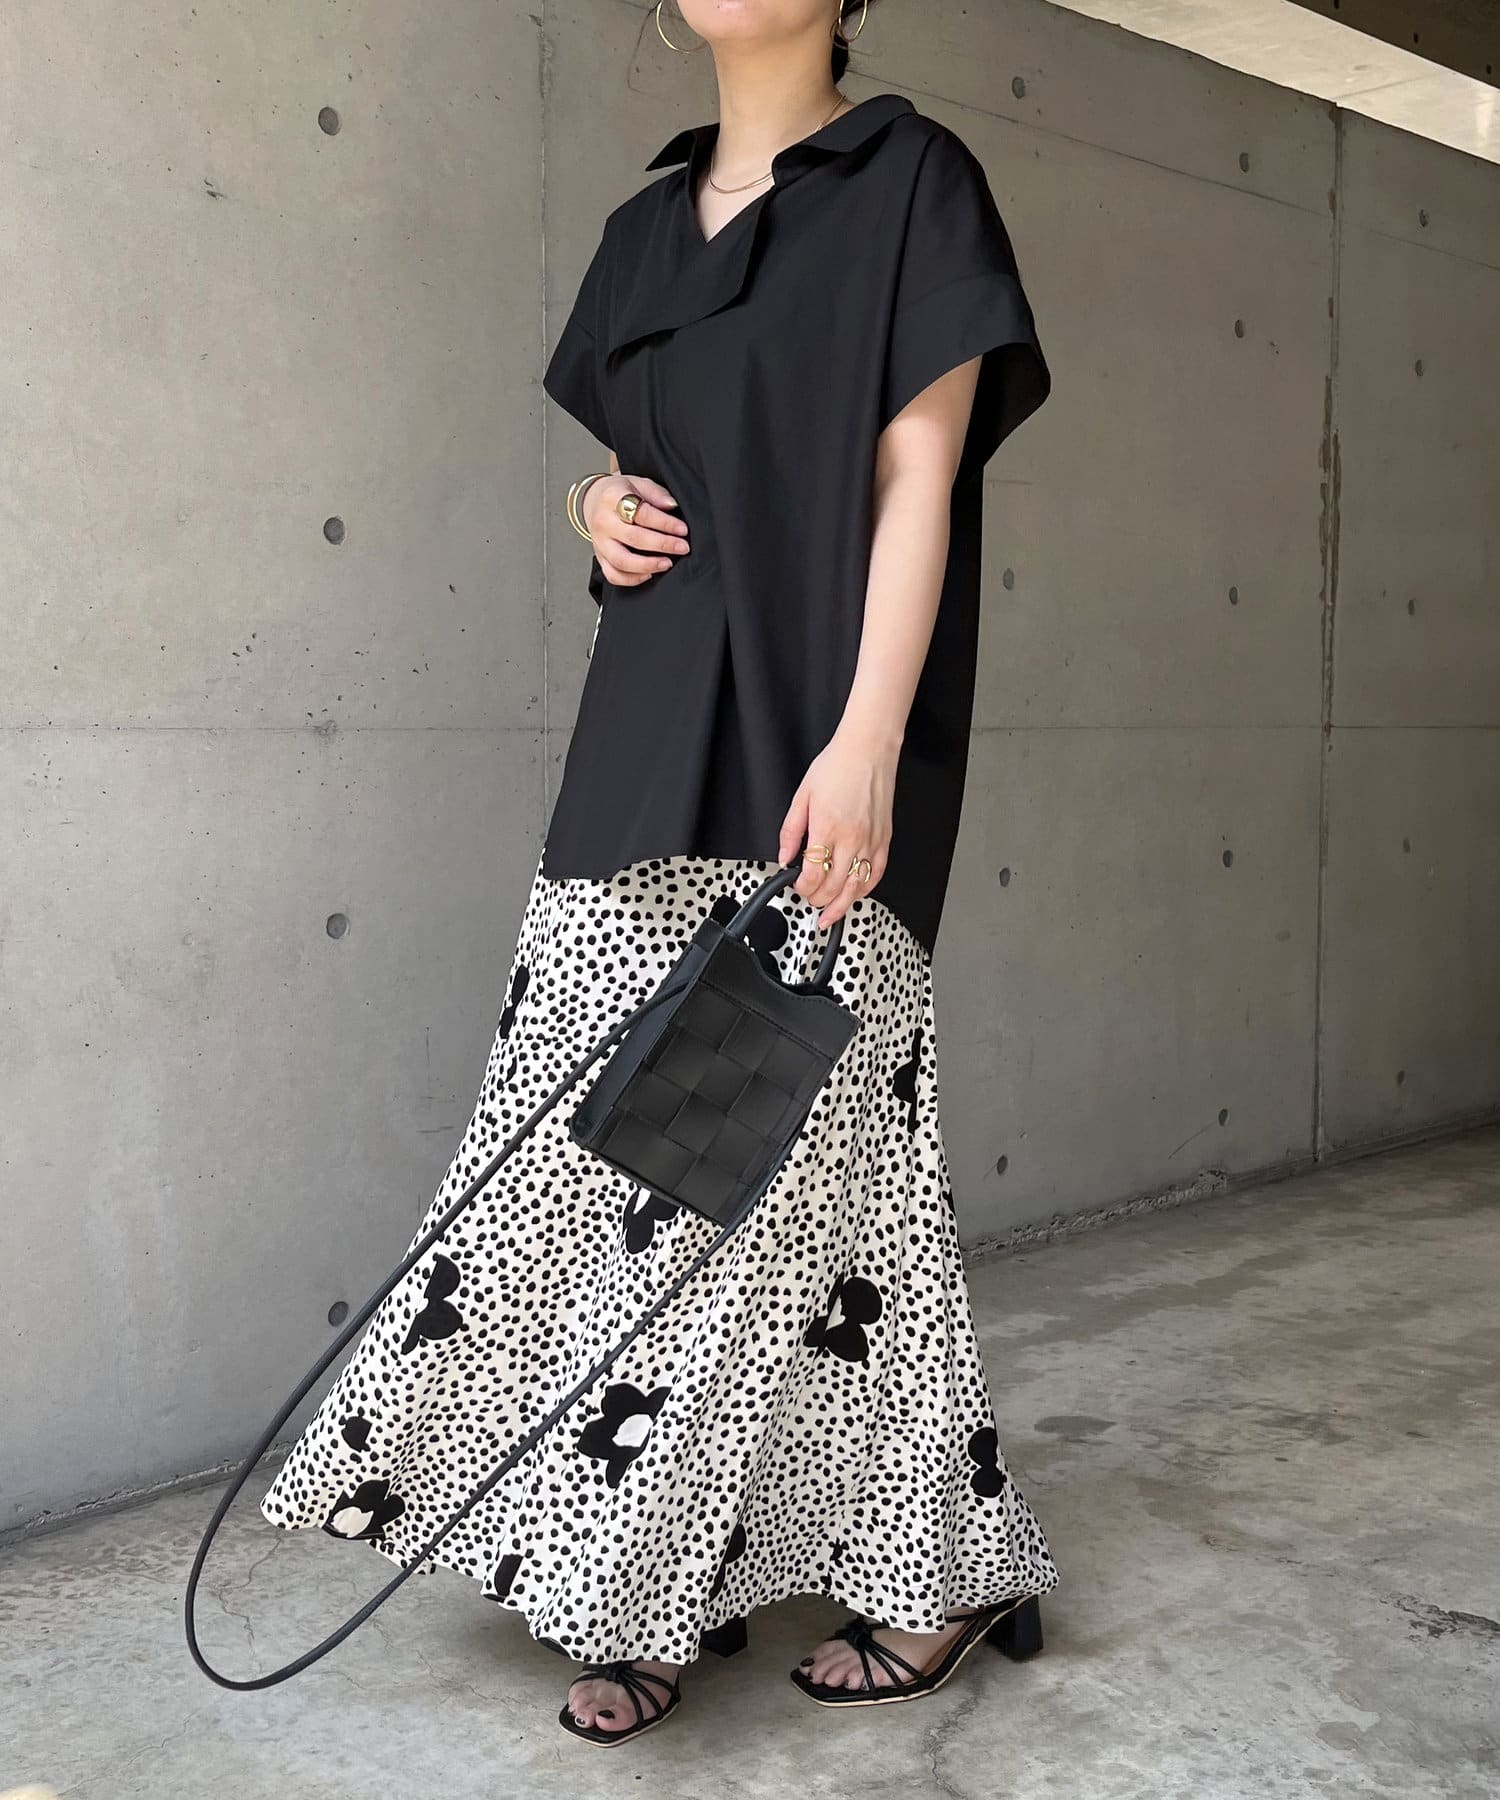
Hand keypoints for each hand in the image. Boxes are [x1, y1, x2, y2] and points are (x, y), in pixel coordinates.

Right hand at [582, 473, 688, 586]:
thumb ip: (656, 494)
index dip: (665, 523)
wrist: (593, 500)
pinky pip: (613, 575)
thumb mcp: (638, 483)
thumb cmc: (620, 492)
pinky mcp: (600, 557)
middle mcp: (603, 522)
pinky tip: (649, 574)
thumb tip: (672, 506)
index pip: (642, 514)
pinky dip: (632, 579)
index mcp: (612, 498)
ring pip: (622, 561)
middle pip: (634, 538)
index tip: (683, 530)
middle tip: (682, 548)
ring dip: (648, 565)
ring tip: (667, 564)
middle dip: (663, 545)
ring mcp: (600, 542)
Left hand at [776, 724, 898, 928]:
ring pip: (857, 887)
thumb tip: (784, 856)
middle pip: (834, 887)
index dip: (801, 888)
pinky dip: (865, 890)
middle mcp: (851, 839)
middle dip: (819, 901)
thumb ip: (791, 831)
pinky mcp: (884, 839)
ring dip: (842, 905)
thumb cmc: (837, 767)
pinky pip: (877, 874)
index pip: (812, 875)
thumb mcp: (801, 797)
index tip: (796, 887)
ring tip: (830, 915)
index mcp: (827, 828)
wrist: (868, 750)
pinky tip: (855, 895)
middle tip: (810, 902)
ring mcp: (870, 841)